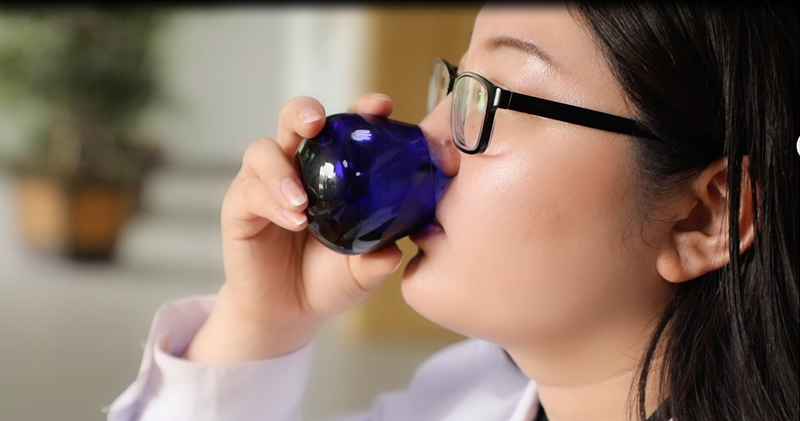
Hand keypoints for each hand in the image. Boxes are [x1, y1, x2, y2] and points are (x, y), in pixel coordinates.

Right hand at [183, 93, 403, 362]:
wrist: (290, 313)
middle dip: (305, 112)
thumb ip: (377, 259)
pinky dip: (270, 201)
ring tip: (301, 202)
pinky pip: (250, 191)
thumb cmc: (329, 279)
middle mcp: (298, 167)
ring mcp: (266, 184)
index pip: (345, 129)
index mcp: (334, 169)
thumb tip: (394, 252)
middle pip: (295, 119)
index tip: (380, 106)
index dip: (361, 111)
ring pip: (263, 151)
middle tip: (317, 123)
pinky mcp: (240, 207)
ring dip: (281, 170)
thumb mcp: (361, 271)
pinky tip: (291, 219)